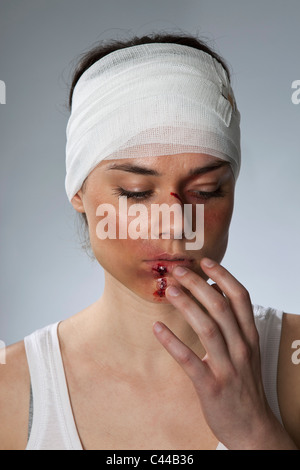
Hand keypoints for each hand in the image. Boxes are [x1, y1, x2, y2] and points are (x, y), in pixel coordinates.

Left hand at [153, 258, 296, 449]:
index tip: (204, 261)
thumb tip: (213, 291)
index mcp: (249, 336)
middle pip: (220, 307)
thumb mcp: (247, 350)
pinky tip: (157, 328)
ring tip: (168, 290)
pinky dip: (172, 342)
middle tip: (178, 271)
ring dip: (186, 305)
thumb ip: (233, 323)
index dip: (222, 276)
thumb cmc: (245, 384)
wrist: (253, 427)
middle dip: (198, 284)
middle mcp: (241, 348)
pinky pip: (189, 360)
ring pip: (207, 328)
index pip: (240, 297)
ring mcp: (227, 367)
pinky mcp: (211, 386)